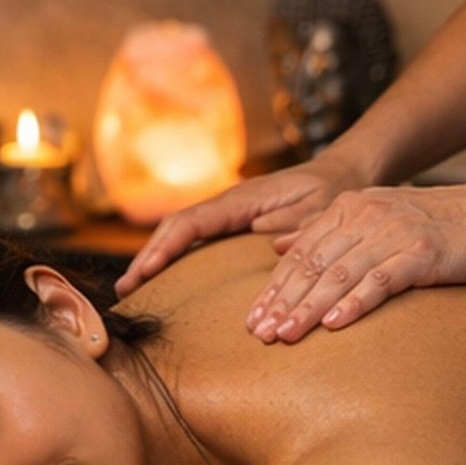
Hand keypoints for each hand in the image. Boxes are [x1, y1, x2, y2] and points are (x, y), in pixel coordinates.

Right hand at [114, 155, 360, 297]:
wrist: (340, 175)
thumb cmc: (332, 192)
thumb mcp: (323, 209)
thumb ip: (301, 225)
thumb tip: (272, 242)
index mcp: (242, 199)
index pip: (192, 222)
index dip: (165, 247)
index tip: (146, 272)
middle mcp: (228, 205)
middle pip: (175, 228)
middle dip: (148, 257)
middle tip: (125, 290)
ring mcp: (227, 215)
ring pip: (180, 234)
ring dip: (155, 259)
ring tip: (134, 290)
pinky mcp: (232, 225)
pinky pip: (195, 240)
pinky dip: (175, 258)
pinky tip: (164, 281)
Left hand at [246, 184, 465, 342]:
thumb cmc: (424, 224)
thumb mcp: (368, 217)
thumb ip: (321, 231)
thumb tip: (277, 247)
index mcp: (346, 209)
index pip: (300, 254)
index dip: (274, 288)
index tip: (252, 319)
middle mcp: (363, 218)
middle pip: (313, 265)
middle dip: (282, 303)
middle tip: (259, 335)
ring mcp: (391, 234)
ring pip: (339, 275)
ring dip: (309, 308)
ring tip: (286, 335)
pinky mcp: (419, 253)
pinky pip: (380, 280)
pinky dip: (355, 302)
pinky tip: (334, 324)